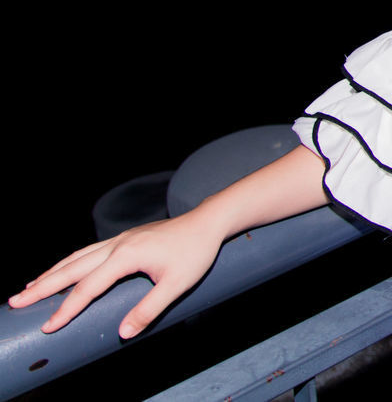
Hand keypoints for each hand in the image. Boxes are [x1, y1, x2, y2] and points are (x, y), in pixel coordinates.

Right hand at [8, 211, 222, 338]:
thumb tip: (123, 333)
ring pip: (77, 257)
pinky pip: (88, 251)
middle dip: (43, 286)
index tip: (47, 327)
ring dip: (52, 272)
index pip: (88, 288)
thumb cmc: (195, 253)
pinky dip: (70, 261)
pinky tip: (63, 269)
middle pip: (72, 268)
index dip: (67, 309)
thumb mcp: (177, 285)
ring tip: (30, 287)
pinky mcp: (124, 238)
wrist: (207, 222)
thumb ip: (149, 309)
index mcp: (126, 256)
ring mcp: (119, 239)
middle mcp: (116, 245)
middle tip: (16, 302)